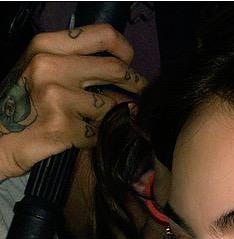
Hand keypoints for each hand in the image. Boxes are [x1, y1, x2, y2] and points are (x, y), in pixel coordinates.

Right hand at [0, 24, 146, 178]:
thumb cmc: (23, 105)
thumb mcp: (41, 71)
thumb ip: (75, 64)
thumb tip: (121, 66)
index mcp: (46, 46)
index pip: (102, 35)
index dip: (125, 50)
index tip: (130, 64)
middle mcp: (50, 66)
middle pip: (115, 69)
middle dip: (135, 84)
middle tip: (141, 95)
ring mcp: (56, 96)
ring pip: (111, 106)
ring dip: (114, 117)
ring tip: (104, 122)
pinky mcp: (63, 126)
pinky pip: (99, 134)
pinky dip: (98, 139)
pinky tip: (85, 139)